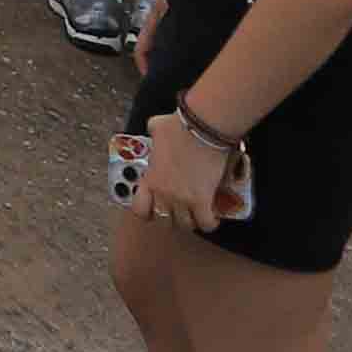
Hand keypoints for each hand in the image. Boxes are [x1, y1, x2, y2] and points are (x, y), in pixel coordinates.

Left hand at [140, 110, 235, 234]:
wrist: (202, 129)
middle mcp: (163, 192)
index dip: (146, 212)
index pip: (139, 208)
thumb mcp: (156, 128)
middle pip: (164, 219)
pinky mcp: (203, 200)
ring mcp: (183, 198)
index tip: (153, 209)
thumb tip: (155, 128)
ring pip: (185, 224)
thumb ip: (152, 134)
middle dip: (171, 217)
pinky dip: (209, 223)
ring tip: (196, 215)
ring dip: (191, 221)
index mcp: (150, 178)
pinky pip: (205, 223)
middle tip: (179, 211)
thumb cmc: (179, 126)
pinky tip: (212, 217)